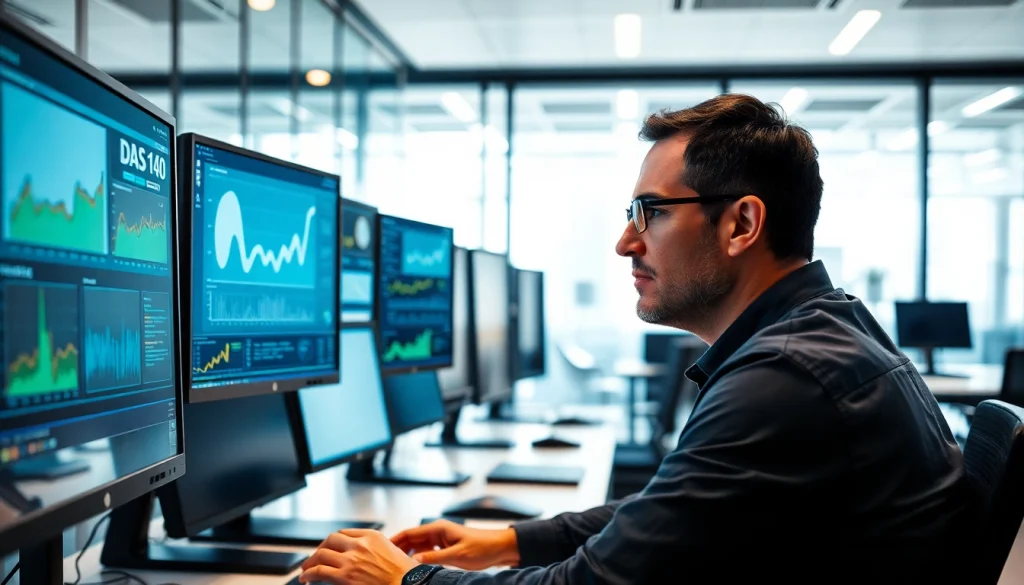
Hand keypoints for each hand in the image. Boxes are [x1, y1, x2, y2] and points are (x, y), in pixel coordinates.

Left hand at [299, 529, 417, 584]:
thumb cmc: (406, 573)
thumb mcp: (393, 550)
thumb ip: (376, 548)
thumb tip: (365, 554)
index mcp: (372, 536)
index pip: (344, 533)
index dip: (333, 541)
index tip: (329, 547)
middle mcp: (360, 545)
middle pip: (330, 540)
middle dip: (320, 549)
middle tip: (315, 557)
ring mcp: (351, 560)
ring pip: (321, 554)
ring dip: (310, 562)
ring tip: (306, 569)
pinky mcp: (344, 577)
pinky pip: (319, 571)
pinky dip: (309, 574)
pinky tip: (306, 579)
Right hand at [390, 520, 519, 569]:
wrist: (501, 547)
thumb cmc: (483, 548)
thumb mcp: (457, 555)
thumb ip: (435, 558)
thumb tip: (413, 561)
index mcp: (438, 528)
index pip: (409, 533)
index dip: (393, 540)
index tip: (379, 549)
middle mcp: (437, 531)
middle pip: (411, 539)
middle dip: (397, 548)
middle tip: (383, 560)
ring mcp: (441, 539)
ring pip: (418, 546)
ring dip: (407, 554)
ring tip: (394, 565)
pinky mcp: (446, 546)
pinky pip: (427, 551)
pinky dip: (418, 558)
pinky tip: (413, 567)